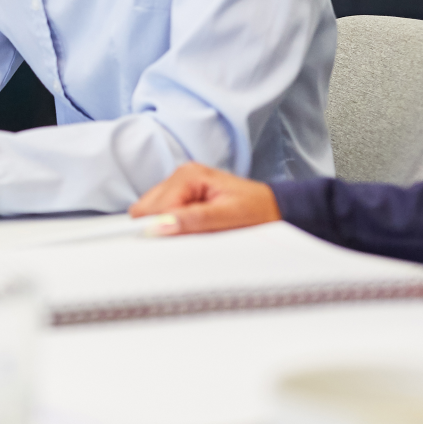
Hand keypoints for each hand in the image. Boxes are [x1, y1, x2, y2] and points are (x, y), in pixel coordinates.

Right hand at [130, 163, 280, 233]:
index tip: (162, 248)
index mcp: (188, 175)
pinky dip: (170, 227)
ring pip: (150, 212)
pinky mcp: (182, 196)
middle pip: (146, 208)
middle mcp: (179, 175)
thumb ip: (195, 220)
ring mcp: (179, 185)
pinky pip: (161, 214)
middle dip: (158, 228)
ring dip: (164, 228)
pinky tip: (190, 231)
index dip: (157, 229)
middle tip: (183, 242)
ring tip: (192, 235)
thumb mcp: (230, 218)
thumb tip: (160, 227)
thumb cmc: (259, 212)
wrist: (276, 209)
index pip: (155, 207)